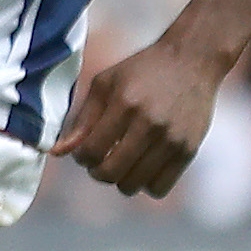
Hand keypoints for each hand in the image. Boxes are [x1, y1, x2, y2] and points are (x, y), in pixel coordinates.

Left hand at [50, 36, 223, 200]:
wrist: (192, 61)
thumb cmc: (142, 70)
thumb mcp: (105, 84)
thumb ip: (81, 119)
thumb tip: (58, 152)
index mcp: (125, 104)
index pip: (91, 151)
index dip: (81, 157)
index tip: (84, 151)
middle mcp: (150, 124)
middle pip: (111, 173)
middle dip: (97, 171)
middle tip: (101, 159)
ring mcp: (172, 140)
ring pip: (133, 185)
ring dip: (120, 179)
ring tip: (122, 162)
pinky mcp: (188, 150)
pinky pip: (158, 188)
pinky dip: (145, 184)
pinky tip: (143, 166)